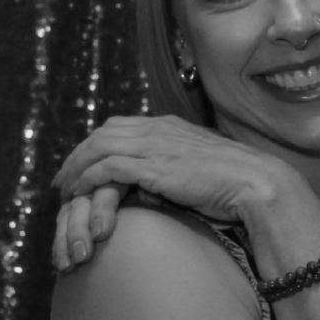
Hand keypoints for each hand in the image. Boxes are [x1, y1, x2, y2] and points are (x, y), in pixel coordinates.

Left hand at [48, 116, 292, 269]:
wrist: (256, 183)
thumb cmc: (238, 185)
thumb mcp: (204, 169)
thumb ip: (180, 170)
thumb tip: (164, 187)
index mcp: (171, 126)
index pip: (122, 126)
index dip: (97, 144)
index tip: (84, 164)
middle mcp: (160, 129)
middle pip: (104, 132)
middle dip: (79, 154)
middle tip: (63, 177)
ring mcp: (156, 145)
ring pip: (99, 147)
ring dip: (77, 167)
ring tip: (64, 188)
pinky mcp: (154, 166)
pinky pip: (108, 167)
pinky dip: (89, 179)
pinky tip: (80, 193)